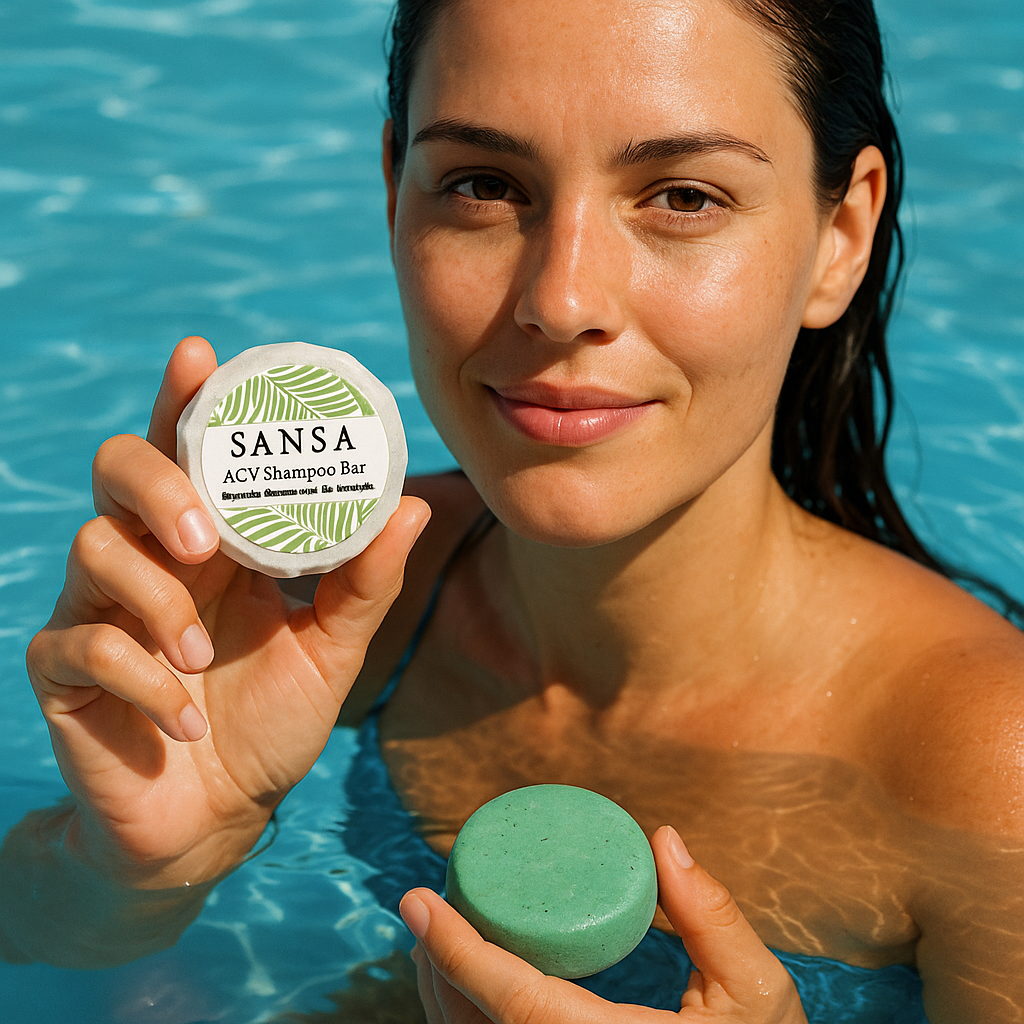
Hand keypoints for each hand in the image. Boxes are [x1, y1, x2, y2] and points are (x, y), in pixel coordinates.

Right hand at [25, 336, 429, 886]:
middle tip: (205, 537)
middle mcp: (150, 559)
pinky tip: (181, 718)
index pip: (186, 450)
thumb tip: (413, 503)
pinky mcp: (64, 670)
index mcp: (211, 542)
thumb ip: (366, 581)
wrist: (218, 816)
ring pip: (92, 549)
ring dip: (157, 599)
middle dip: (159, 486)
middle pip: (119, 470)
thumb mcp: (331, 647)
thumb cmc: (272, 719)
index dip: (183, 398)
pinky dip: (139, 678)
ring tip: (200, 654)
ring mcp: (99, 609)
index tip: (201, 354)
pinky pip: (80, 643)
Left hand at [400, 825, 806, 1022]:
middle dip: (436, 963)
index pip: (512, 1000)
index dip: (455, 948)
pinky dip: (469, 1015)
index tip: (414, 900)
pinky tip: (473, 983)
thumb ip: (715, 918)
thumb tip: (663, 839)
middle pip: (473, 1023)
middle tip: (428, 902)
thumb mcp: (756, 995)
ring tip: (439, 934)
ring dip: (444, 991)